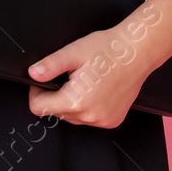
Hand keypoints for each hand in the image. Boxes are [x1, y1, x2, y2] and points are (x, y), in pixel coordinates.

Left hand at [25, 0, 171, 127]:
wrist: (138, 52)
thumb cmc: (108, 50)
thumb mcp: (72, 53)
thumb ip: (50, 66)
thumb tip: (33, 74)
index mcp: (76, 101)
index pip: (39, 108)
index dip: (37, 91)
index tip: (44, 79)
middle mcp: (90, 117)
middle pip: (56, 112)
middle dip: (56, 95)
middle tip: (68, 75)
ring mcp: (104, 121)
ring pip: (73, 117)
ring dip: (72, 102)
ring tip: (83, 80)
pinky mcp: (113, 120)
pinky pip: (90, 118)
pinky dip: (87, 106)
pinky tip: (95, 89)